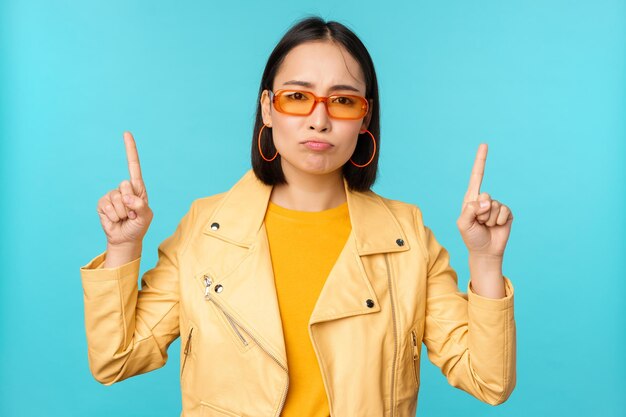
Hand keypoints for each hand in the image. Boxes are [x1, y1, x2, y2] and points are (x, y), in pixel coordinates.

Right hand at [96, 132, 152, 246]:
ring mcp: (112, 195)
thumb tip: (127, 197)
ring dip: (122, 213)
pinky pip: (107, 206)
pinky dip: (113, 216)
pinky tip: (115, 219)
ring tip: (124, 218)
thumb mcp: (145, 217)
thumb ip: (140, 206)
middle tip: (131, 214)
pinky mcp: (102, 203)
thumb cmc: (138, 226)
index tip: (126, 133)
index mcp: (138, 188)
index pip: (133, 166)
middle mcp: (124, 189)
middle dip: (130, 203)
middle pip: (125, 185)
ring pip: (117, 199)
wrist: (125, 239)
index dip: (130, 150)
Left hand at [456, 144, 512, 257]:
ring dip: (489, 220)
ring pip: (494, 206)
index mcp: (471, 198)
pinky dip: (499, 221)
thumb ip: (470, 210)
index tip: (484, 144)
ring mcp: (496, 206)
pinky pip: (504, 212)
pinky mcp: (506, 213)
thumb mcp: (463, 224)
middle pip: (485, 196)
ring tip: (486, 226)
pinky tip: (496, 227)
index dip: (481, 160)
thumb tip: (486, 201)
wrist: (485, 251)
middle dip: (481, 213)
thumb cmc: (471, 237)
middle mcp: (484, 199)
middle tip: (479, 223)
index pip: (476, 176)